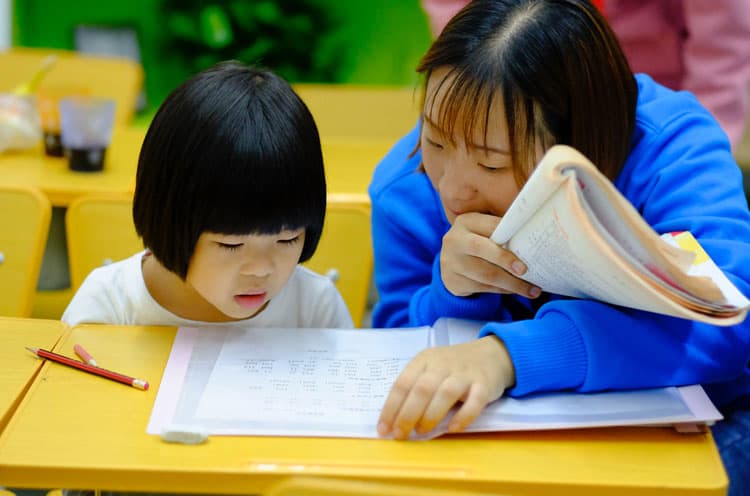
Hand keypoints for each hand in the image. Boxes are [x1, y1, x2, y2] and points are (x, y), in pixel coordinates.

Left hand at [377, 335, 514, 439]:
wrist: (491, 354)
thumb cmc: (453, 367)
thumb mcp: (430, 368)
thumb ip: (415, 388)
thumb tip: (395, 421)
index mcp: (424, 360)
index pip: (402, 384)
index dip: (391, 408)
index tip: (383, 429)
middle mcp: (443, 364)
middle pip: (422, 389)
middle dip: (407, 414)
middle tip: (401, 435)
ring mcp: (464, 374)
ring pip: (446, 393)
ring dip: (431, 415)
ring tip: (422, 432)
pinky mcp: (484, 384)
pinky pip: (475, 401)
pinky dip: (463, 416)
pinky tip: (453, 428)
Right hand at [440, 212, 540, 297]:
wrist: (452, 263)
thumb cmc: (479, 244)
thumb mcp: (484, 232)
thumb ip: (503, 233)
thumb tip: (536, 239)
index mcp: (466, 222)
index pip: (491, 226)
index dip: (510, 234)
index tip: (529, 245)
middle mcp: (455, 240)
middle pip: (481, 248)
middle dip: (506, 260)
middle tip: (525, 271)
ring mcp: (451, 262)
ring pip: (485, 274)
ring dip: (511, 283)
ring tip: (531, 290)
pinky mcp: (452, 281)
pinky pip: (482, 287)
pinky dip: (502, 290)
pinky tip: (515, 291)